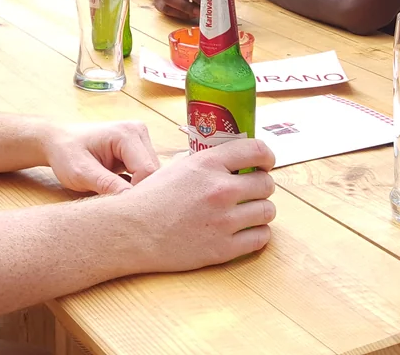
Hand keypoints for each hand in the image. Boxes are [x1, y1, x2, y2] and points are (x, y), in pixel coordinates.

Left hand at [43, 122, 159, 194]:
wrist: (58, 141)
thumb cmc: (66, 154)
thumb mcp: (81, 172)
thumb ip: (106, 185)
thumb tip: (130, 201)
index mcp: (127, 133)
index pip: (147, 171)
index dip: (137, 193)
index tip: (119, 206)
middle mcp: (139, 132)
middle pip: (154, 172)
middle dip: (139, 191)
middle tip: (117, 203)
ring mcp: (140, 139)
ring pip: (152, 174)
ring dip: (137, 188)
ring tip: (115, 194)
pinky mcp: (138, 149)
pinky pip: (146, 172)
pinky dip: (136, 184)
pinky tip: (119, 189)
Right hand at [121, 140, 276, 272]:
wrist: (131, 232)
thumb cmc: (151, 199)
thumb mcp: (178, 167)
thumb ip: (207, 162)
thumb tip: (230, 160)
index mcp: (208, 163)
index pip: (258, 150)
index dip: (267, 157)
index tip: (266, 164)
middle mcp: (220, 189)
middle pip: (266, 184)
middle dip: (261, 187)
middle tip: (251, 192)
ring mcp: (224, 220)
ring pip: (268, 211)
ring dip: (261, 212)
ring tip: (248, 213)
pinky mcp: (223, 248)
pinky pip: (261, 238)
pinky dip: (257, 234)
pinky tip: (245, 232)